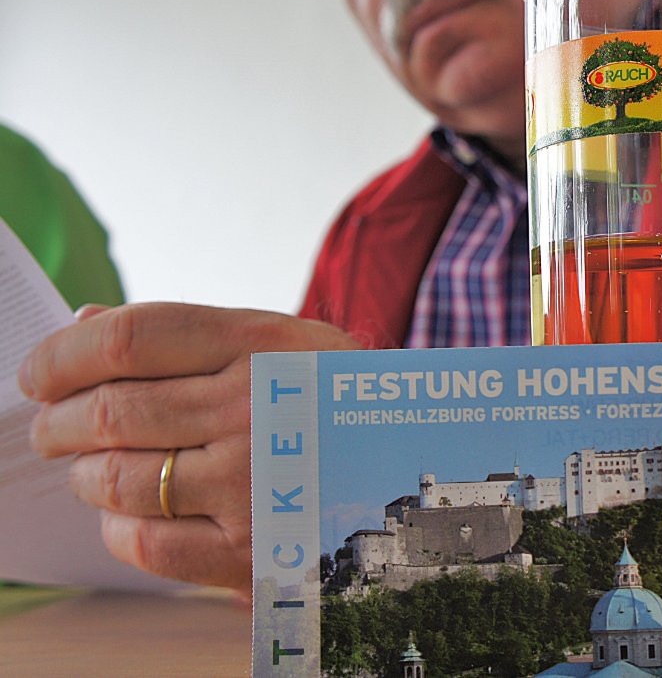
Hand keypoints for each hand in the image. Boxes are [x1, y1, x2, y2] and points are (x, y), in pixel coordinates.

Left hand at [18, 302, 356, 592]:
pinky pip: (145, 541)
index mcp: (263, 343)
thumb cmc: (333, 394)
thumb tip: (85, 325)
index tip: (37, 372)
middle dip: (55, 422)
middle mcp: (257, 406)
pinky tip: (129, 510)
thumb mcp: (281, 339)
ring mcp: (255, 480)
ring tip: (90, 467)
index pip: (132, 339)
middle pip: (109, 411)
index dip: (63, 356)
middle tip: (49, 427)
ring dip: (84, 474)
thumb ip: (185, 331)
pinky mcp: (252, 548)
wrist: (413, 458)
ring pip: (117, 478)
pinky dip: (116, 525)